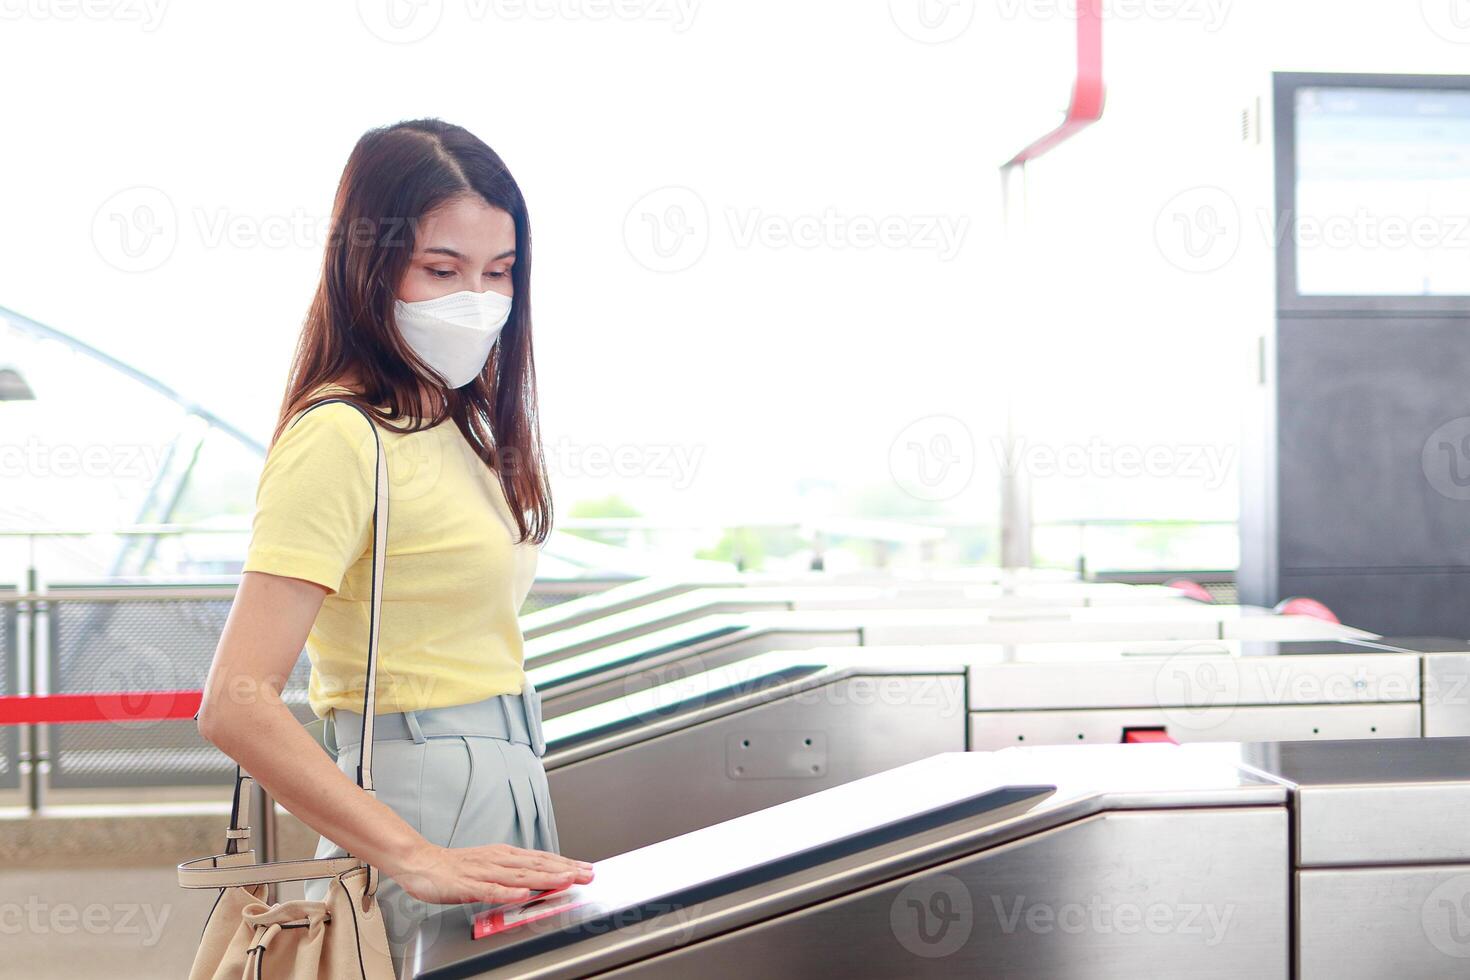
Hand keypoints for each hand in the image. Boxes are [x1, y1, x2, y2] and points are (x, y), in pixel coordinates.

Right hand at [386, 840, 594, 905]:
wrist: (421, 862)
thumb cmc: (454, 867)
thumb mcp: (489, 865)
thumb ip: (511, 873)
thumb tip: (536, 879)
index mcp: (504, 856)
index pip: (541, 859)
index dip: (565, 863)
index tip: (585, 868)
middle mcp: (499, 860)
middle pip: (537, 865)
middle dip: (565, 869)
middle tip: (587, 874)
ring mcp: (484, 872)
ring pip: (520, 875)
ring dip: (545, 877)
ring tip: (566, 879)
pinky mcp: (468, 885)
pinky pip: (490, 890)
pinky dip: (508, 892)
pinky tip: (523, 894)